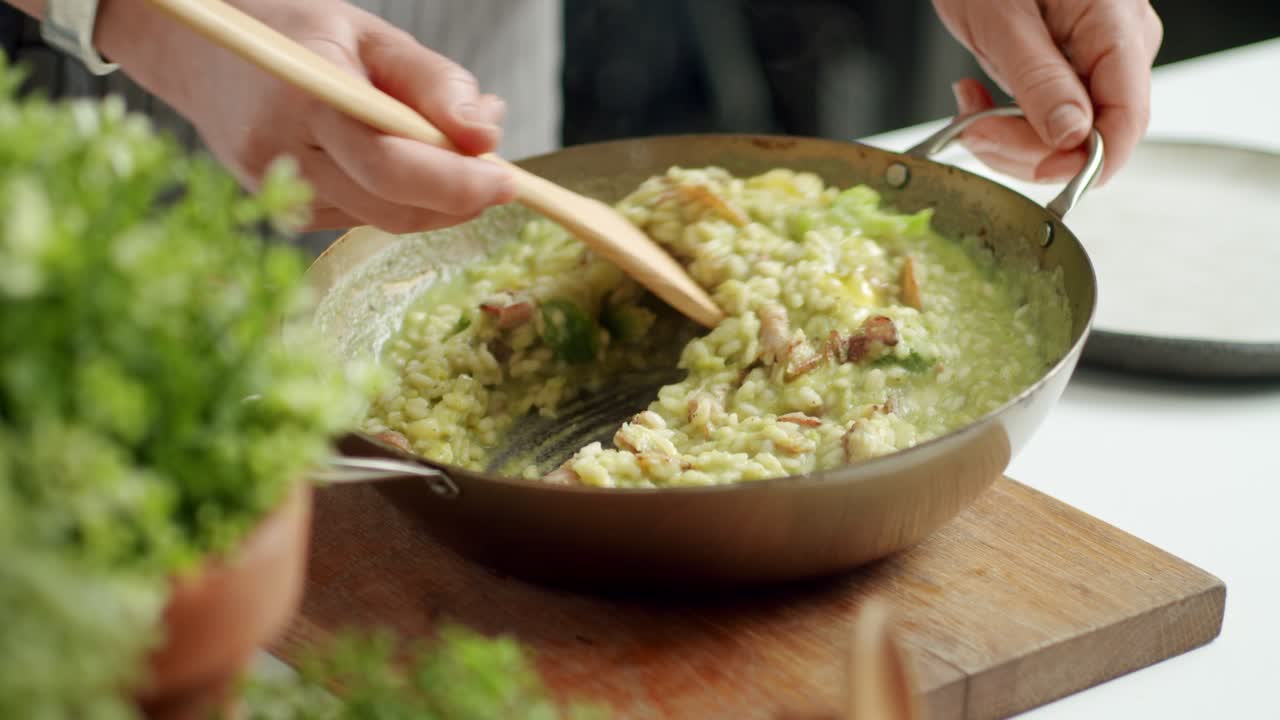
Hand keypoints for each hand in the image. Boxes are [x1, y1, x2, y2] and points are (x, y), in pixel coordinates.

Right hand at [92, 0, 516, 232]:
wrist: (196, 51)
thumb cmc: (295, 32)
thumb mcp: (370, 34)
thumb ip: (433, 83)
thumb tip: (488, 136)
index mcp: (308, 95)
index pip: (393, 164)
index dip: (458, 183)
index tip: (509, 179)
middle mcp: (286, 152)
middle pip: (394, 206)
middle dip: (460, 199)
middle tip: (499, 176)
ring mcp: (278, 190)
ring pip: (383, 219)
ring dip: (436, 202)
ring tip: (452, 156)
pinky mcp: (283, 211)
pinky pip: (360, 217)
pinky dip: (397, 199)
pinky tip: (396, 161)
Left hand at [932, 0, 1161, 183]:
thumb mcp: (1003, 19)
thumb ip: (1040, 80)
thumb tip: (1072, 137)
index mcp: (1117, 30)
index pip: (1125, 125)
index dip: (1079, 163)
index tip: (1025, 165)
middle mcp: (1118, 48)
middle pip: (1090, 137)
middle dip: (1026, 149)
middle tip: (973, 128)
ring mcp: (1094, 58)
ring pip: (1063, 134)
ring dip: (1007, 138)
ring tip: (968, 108)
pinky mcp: (1066, 65)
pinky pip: (1046, 115)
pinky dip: (1005, 121)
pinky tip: (975, 98)